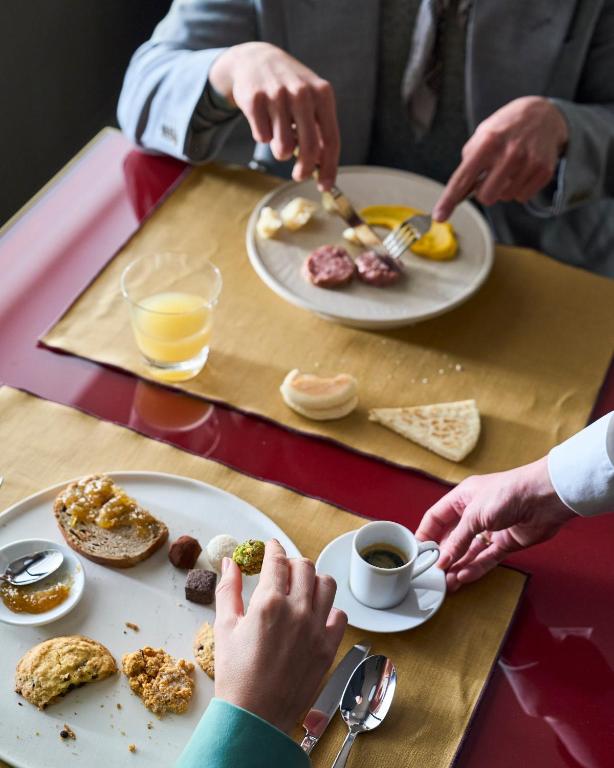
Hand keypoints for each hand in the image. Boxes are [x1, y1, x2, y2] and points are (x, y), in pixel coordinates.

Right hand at [210, 42, 339, 188]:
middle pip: (309, 148)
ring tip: (279, 136)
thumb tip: (323, 166)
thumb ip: (319, 129)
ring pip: (284, 147)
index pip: (331, 139)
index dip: (330, 168)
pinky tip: (264, 121)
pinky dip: (263, 136)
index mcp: (322, 94)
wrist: (255, 59)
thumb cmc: (288, 87)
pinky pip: (262, 137)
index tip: (325, 186)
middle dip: (304, 170)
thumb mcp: (311, 99)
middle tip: (299, 176)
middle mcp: (302, 92)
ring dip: (281, 151)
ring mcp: (277, 95)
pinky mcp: (255, 99)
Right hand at [214, 539, 346, 732]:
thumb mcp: (224, 627)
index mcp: (269, 602)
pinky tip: (316, 614)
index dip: (274, 548)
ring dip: (314, 579)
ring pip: (327, 584)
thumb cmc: (235, 675)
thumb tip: (230, 563)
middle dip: (292, 561)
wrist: (254, 716)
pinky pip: (340, 616)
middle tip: (284, 567)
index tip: (271, 546)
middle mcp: (297, 611)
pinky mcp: (328, 648)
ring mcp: (316, 629)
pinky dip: (329, 609)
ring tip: (303, 586)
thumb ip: (228, 589)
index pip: (278, 560)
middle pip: (305, 566)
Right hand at [416, 457, 574, 590]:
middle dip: (443, 555)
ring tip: (446, 583)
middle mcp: (474, 514)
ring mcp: (490, 529)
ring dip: (458, 566)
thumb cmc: (508, 493)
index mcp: (462, 498)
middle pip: (452, 538)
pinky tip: (464, 576)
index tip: (418, 553)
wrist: (545, 497)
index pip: (436, 518)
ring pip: (469, 552)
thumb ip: (457, 540)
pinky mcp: (506, 543)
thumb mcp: (474, 515)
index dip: (426, 534)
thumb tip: (442, 560)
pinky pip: (486, 558)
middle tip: (432, 574)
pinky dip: (475, 567)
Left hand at [433, 96, 568, 220]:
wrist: (543, 114)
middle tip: (491, 176)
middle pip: (486, 197)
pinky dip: (519, 189)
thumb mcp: (482, 134)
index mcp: (487, 142)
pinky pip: (522, 197)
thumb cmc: (505, 128)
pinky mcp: (543, 170)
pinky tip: (523, 170)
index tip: (439, 216)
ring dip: (504, 188)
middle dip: (485, 192)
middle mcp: (509, 152)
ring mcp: (529, 162)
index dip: (449, 200)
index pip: (463, 178)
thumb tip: (458, 194)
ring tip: (510, 167)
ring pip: (505, 198)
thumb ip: (468, 162)